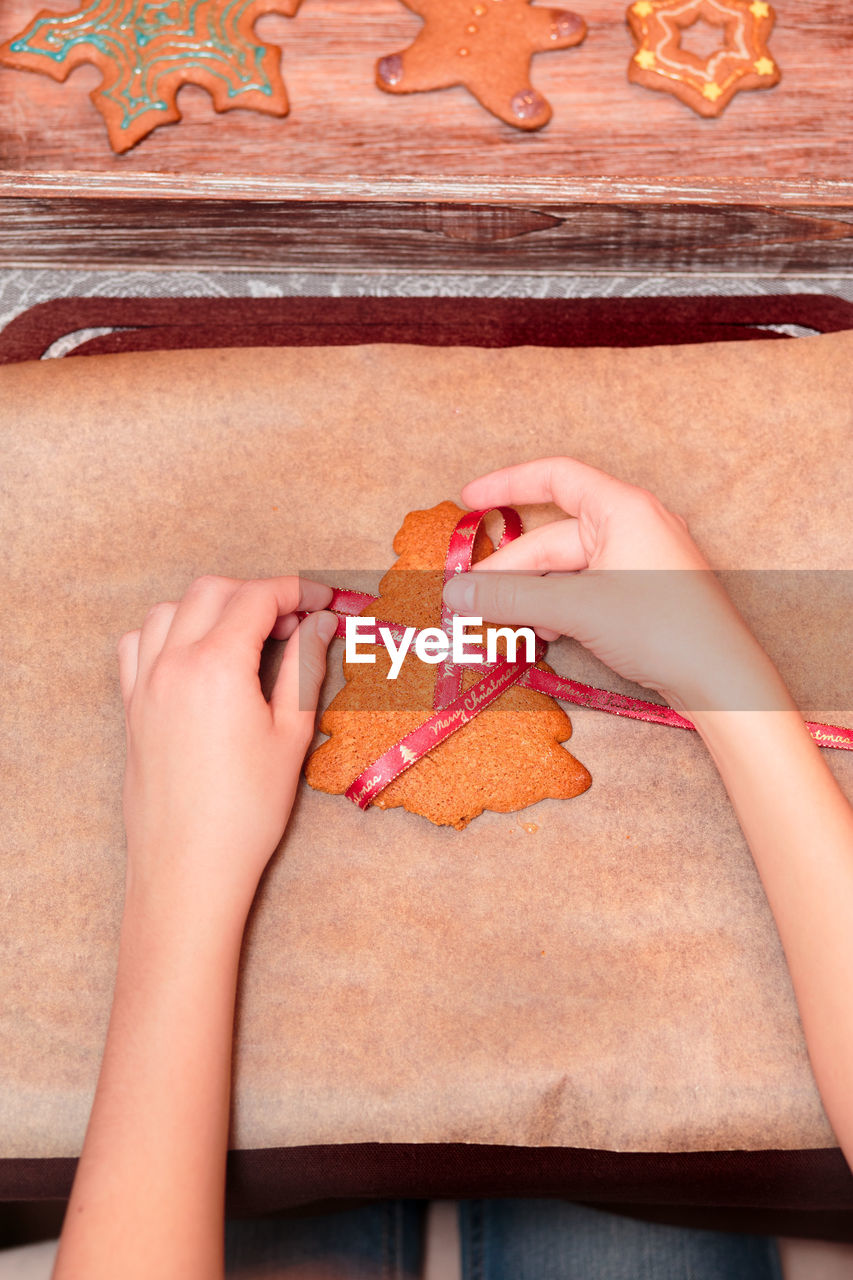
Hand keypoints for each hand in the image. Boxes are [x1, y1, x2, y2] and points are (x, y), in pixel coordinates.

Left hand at [117, 576, 335, 920]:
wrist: (189, 868)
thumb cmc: (245, 812)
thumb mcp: (291, 735)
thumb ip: (304, 667)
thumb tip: (318, 626)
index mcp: (216, 667)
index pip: (257, 599)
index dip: (298, 591)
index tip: (324, 600)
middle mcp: (172, 665)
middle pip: (212, 592)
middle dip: (257, 594)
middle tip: (294, 623)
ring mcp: (144, 685)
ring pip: (170, 610)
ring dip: (211, 608)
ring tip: (246, 638)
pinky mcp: (131, 708)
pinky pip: (139, 644)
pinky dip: (168, 633)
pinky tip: (195, 656)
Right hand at [443, 457, 778, 713]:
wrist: (721, 679)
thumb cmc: (661, 627)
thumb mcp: (575, 607)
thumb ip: (511, 597)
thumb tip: (455, 593)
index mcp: (623, 508)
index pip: (555, 477)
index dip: (507, 485)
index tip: (468, 501)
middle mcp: (633, 526)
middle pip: (554, 537)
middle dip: (511, 570)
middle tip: (470, 599)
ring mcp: (641, 561)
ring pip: (568, 569)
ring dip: (534, 595)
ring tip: (507, 624)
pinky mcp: (644, 595)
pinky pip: (588, 589)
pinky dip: (561, 607)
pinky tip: (546, 634)